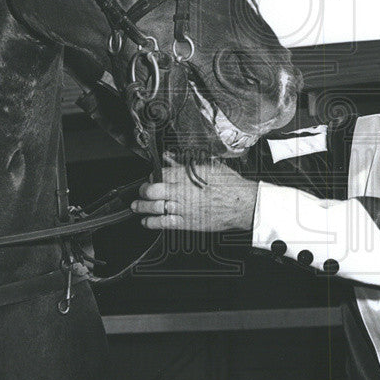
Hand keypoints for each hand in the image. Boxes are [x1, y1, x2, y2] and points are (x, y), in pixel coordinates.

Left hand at [131, 156, 257, 233]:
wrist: (243, 204)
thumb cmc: (229, 185)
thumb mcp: (209, 166)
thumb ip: (185, 162)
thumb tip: (169, 156)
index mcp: (188, 175)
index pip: (161, 173)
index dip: (153, 174)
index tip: (152, 176)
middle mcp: (183, 192)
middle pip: (152, 190)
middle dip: (144, 190)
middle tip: (142, 190)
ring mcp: (184, 208)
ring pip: (154, 207)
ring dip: (141, 206)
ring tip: (136, 205)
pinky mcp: (187, 222)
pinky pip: (164, 223)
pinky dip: (151, 222)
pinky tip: (146, 221)